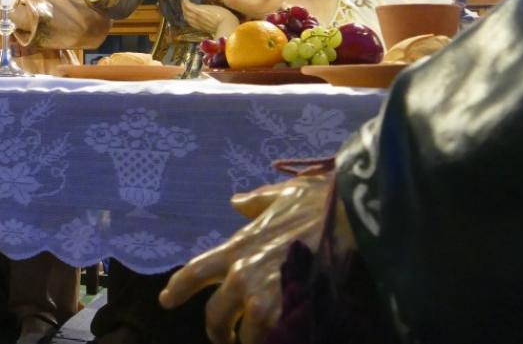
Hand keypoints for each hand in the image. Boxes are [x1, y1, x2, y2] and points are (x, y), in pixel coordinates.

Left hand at [160, 175, 331, 343]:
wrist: (356, 220)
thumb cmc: (323, 203)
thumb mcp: (286, 194)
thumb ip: (257, 201)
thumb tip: (237, 201)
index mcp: (238, 248)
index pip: (196, 272)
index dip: (178, 289)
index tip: (166, 301)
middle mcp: (242, 276)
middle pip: (215, 316)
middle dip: (218, 331)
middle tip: (225, 338)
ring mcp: (263, 300)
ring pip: (246, 336)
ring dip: (253, 341)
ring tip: (262, 341)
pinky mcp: (287, 315)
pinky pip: (274, 340)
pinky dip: (278, 340)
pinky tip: (287, 338)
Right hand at [181, 0, 239, 37]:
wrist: (227, 25)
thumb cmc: (226, 25)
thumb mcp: (219, 25)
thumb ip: (215, 23)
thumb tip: (218, 21)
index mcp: (202, 27)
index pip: (192, 22)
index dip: (189, 16)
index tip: (190, 11)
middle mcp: (197, 22)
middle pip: (187, 16)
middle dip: (184, 10)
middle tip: (185, 3)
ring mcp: (197, 16)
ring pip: (186, 11)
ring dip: (183, 4)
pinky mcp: (198, 10)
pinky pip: (188, 5)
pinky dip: (185, 1)